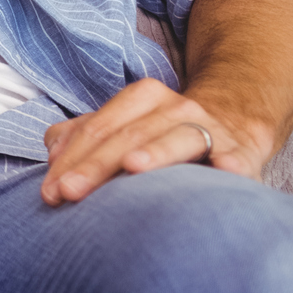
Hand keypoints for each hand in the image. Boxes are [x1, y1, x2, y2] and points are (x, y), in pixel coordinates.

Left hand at [39, 78, 267, 204]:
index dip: (70, 160)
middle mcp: (176, 108)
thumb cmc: (165, 135)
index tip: (50, 192)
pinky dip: (230, 164)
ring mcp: (212, 128)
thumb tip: (52, 151)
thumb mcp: (125, 127)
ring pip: (179, 138)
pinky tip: (224, 171)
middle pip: (129, 135)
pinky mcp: (242, 154)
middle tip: (69, 193)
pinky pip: (236, 158)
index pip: (98, 129)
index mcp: (142, 99)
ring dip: (157, 151)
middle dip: (96, 165)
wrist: (237, 126)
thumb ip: (85, 136)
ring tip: (133, 166)